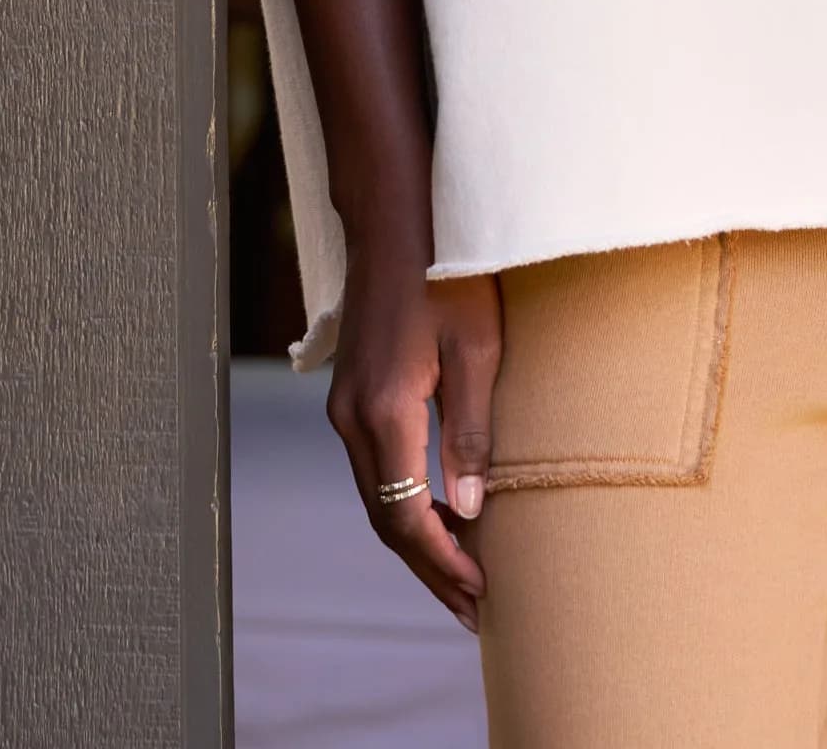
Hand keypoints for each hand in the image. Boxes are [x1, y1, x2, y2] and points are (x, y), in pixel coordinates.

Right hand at [327, 232, 502, 632]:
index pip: (406, 517)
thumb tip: (471, 511)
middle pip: (385, 519)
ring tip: (460, 573)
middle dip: (429, 567)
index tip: (480, 594)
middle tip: (472, 608)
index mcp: (384, 412)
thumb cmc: (447, 271)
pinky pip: (374, 468)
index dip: (442, 562)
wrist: (396, 219)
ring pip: (377, 497)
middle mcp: (353, 418)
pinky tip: (436, 512)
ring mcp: (346, 406)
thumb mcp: (477, 349)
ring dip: (415, 539)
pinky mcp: (352, 394)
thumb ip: (471, 431)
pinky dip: (402, 503)